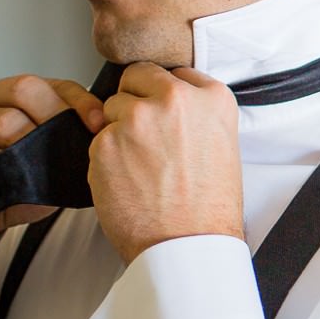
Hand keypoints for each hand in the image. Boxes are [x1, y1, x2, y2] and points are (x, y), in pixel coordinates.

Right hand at [0, 75, 105, 282]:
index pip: (55, 83)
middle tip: (72, 142)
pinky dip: (8, 167)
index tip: (99, 123)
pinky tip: (22, 179)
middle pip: (24, 88)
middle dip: (56, 116)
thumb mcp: (55, 152)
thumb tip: (108, 128)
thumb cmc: (25, 180)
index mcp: (15, 92)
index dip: (81, 101)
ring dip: (32, 144)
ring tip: (44, 165)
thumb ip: (72, 134)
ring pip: (5, 121)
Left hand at [88, 63, 244, 264]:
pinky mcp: (105, 142)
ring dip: (118, 130)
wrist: (188, 245)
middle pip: (137, 77)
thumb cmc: (208, 207)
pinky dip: (105, 158)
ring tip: (140, 166)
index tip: (167, 117)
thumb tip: (167, 99)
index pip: (173, 73)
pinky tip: (126, 180)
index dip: (164, 96)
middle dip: (136, 101)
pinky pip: (96, 139)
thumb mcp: (222, 144)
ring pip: (111, 107)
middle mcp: (175, 99)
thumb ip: (196, 113)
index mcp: (212, 97)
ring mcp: (137, 119)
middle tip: (147, 139)